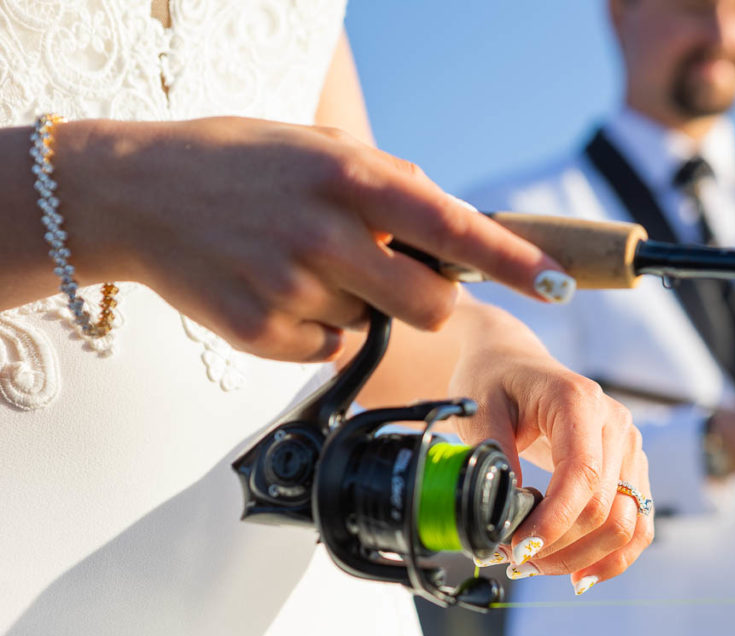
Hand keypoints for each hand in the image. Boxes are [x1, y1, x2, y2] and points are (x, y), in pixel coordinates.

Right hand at [55, 117, 568, 360]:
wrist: (134, 193)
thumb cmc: (237, 165)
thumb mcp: (318, 145)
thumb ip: (388, 181)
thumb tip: (447, 217)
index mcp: (352, 177)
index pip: (457, 228)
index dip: (516, 261)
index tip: (560, 284)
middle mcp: (328, 233)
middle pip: (432, 305)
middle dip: (427, 299)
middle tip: (389, 274)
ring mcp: (293, 287)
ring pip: (374, 327)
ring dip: (357, 306)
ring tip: (302, 265)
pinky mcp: (261, 332)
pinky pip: (328, 350)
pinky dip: (317, 330)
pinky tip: (276, 290)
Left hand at [448, 303, 652, 594]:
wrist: (512, 362)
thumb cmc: (492, 381)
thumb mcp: (477, 409)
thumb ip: (493, 457)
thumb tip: (507, 512)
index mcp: (578, 401)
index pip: (582, 474)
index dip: (555, 521)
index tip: (519, 549)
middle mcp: (615, 424)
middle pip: (605, 507)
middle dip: (558, 546)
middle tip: (511, 562)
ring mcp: (629, 446)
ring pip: (626, 524)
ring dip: (582, 558)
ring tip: (536, 566)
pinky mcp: (631, 468)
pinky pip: (637, 525)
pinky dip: (612, 557)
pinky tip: (579, 575)